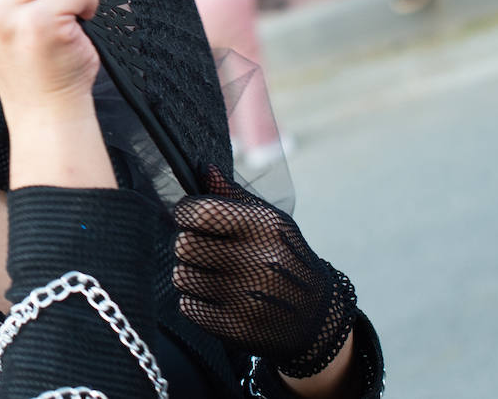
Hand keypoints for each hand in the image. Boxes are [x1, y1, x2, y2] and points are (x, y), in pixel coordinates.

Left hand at [173, 166, 357, 378]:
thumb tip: (203, 169)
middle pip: (184, 245)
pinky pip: (188, 306)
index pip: (199, 212)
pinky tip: (219, 298)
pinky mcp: (235, 327)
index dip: (186, 213)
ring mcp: (246, 298)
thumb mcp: (269, 221)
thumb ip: (233, 196)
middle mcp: (257, 261)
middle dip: (190, 245)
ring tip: (215, 275)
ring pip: (182, 276)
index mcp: (263, 227)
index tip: (191, 217)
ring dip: (192, 274)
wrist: (315, 317)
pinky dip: (196, 302)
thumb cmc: (284, 257)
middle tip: (207, 249)